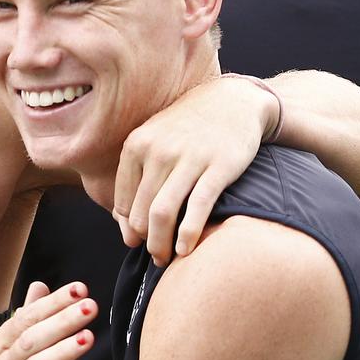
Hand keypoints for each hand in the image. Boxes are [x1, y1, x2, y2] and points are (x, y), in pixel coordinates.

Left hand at [113, 74, 275, 266]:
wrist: (235, 100)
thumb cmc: (190, 129)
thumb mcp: (155, 141)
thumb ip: (137, 179)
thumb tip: (124, 227)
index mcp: (136, 145)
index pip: (124, 202)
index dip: (129, 228)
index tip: (140, 240)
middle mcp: (158, 151)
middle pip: (141, 213)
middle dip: (145, 241)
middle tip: (156, 256)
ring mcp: (188, 158)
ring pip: (162, 214)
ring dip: (161, 244)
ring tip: (167, 258)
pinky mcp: (218, 167)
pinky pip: (197, 207)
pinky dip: (188, 234)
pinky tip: (186, 250)